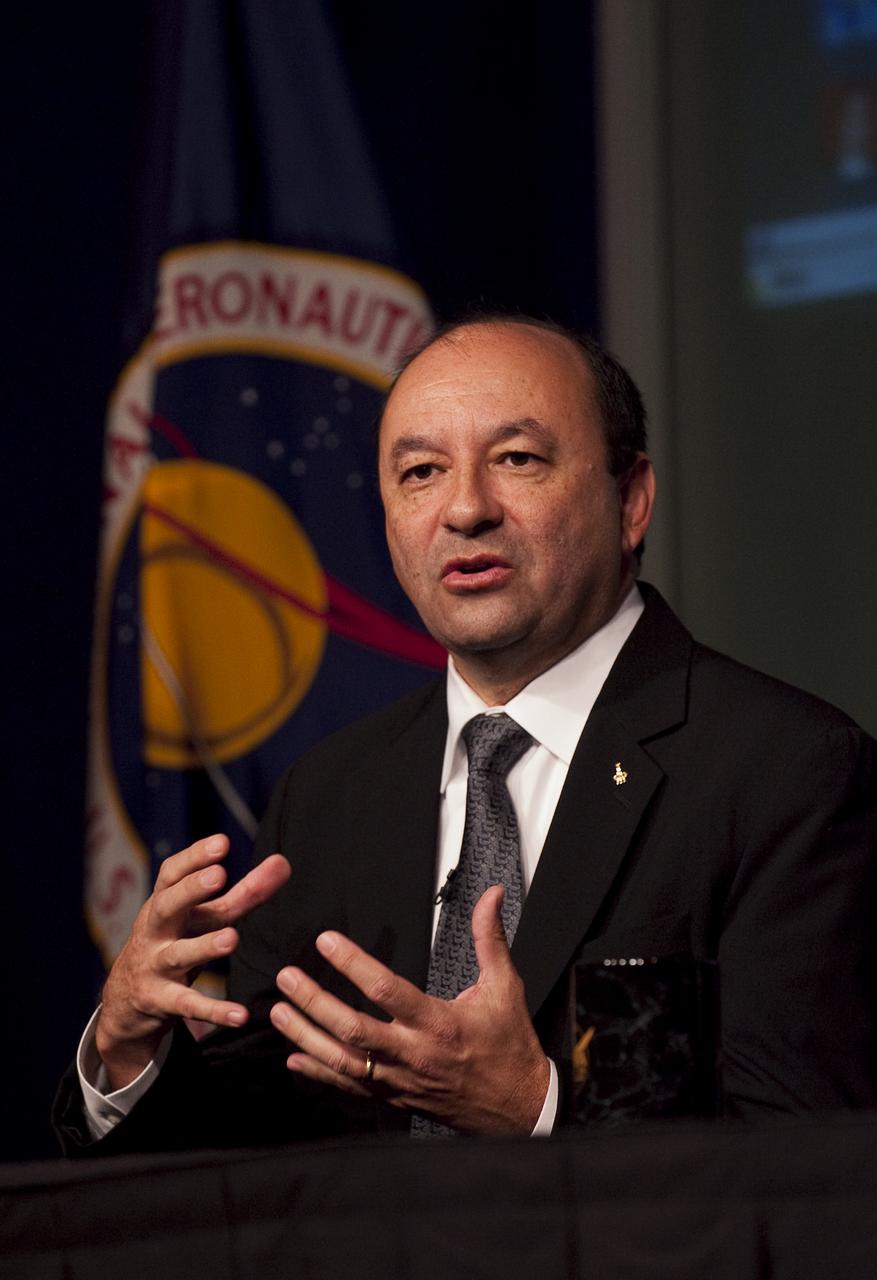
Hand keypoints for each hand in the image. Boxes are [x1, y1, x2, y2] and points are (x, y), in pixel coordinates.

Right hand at [96, 834, 289, 1089]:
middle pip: (167, 906)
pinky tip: (240, 1014)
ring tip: (231, 938)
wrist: (125, 1002)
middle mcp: (155, 931)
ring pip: (177, 954)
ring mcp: (154, 966)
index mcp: (164, 904)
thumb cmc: (174, 943)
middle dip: (191, 890)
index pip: (172, 874)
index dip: (194, 857)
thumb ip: (244, 892)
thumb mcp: (203, 918)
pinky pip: (188, 1005)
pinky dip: (213, 1010)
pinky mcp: (160, 1001)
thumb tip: (284, 862)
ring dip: (204, 946)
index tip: (222, 842)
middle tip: (218, 875)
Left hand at [270, 885, 549, 1134]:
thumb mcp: (505, 986)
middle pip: (353, 1029)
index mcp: (438, 1023)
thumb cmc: (510, 1044)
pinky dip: (319, 1073)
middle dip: (315, 1002)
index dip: (353, 965)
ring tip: (278, 1012)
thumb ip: (490, 939)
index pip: (386, 991)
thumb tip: (491, 896)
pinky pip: (349, 1088)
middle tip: (287, 978)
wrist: (519, 1106)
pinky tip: (294, 1058)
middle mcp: (413, 1054)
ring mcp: (400, 1081)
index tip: (326, 941)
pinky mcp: (394, 1099)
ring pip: (342, 1061)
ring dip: (306, 1037)